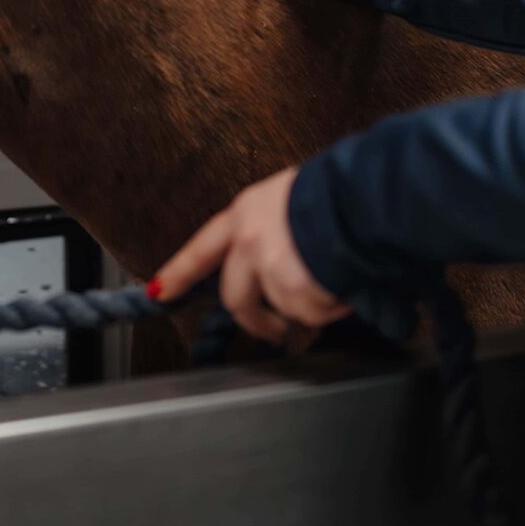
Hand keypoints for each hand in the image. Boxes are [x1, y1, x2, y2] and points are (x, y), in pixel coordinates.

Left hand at [152, 167, 350, 344]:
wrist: (364, 198)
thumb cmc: (340, 191)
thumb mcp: (292, 196)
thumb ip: (275, 227)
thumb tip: (284, 256)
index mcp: (246, 213)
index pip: (201, 248)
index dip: (179, 272)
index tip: (160, 291)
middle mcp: (249, 241)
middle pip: (237, 299)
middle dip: (257, 323)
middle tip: (274, 334)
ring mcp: (269, 268)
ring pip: (283, 308)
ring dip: (310, 307)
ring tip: (335, 287)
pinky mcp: (294, 291)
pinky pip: (313, 313)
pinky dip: (332, 308)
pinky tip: (346, 287)